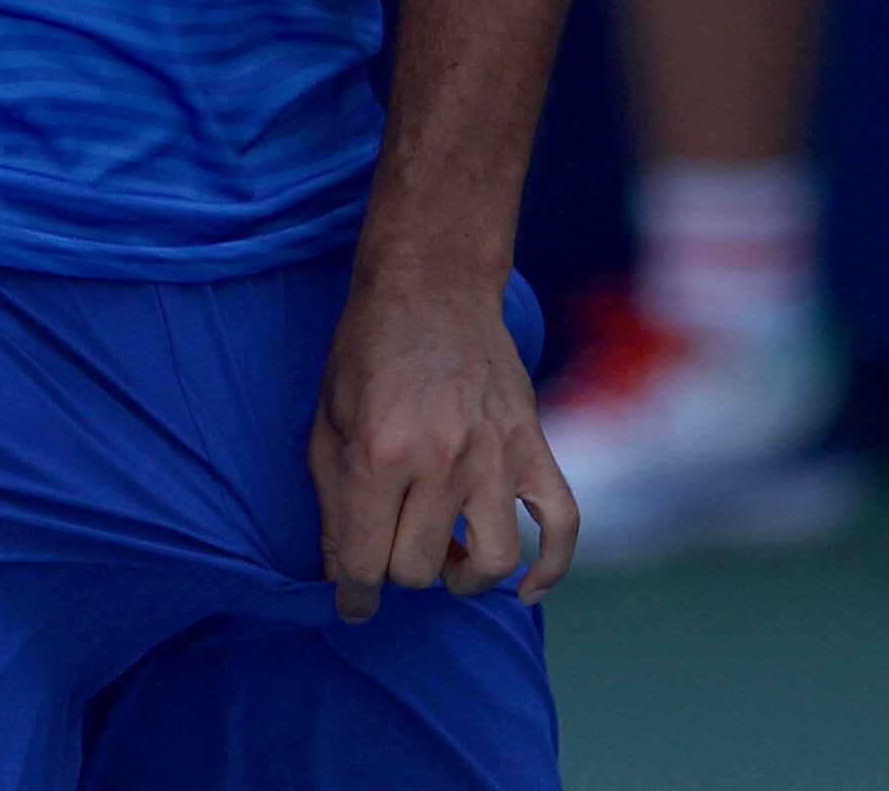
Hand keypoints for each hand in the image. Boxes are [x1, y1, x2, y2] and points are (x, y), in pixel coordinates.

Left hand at [308, 256, 575, 621]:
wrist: (432, 284)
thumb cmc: (367, 349)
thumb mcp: (326, 420)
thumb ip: (331, 503)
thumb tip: (339, 574)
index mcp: (380, 451)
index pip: (367, 561)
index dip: (353, 596)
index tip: (353, 605)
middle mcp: (442, 459)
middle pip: (422, 569)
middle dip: (398, 569)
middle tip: (390, 544)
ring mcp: (497, 455)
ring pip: (490, 563)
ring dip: (462, 576)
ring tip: (445, 558)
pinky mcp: (535, 446)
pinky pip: (561, 527)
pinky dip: (549, 569)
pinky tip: (524, 588)